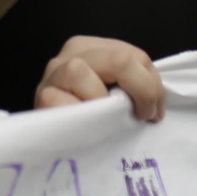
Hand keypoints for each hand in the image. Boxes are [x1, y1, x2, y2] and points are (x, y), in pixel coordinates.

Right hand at [34, 36, 164, 120]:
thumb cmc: (90, 121)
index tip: (153, 114)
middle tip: (143, 117)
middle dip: (141, 90)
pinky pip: (65, 102)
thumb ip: (131, 87)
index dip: (152, 87)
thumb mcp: (114, 95)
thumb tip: (154, 105)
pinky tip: (86, 130)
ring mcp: (53, 75)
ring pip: (80, 71)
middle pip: (119, 59)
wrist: (52, 147)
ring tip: (109, 122)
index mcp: (91, 47)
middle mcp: (70, 54)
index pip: (134, 55)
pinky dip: (81, 117)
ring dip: (103, 102)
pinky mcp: (42, 98)